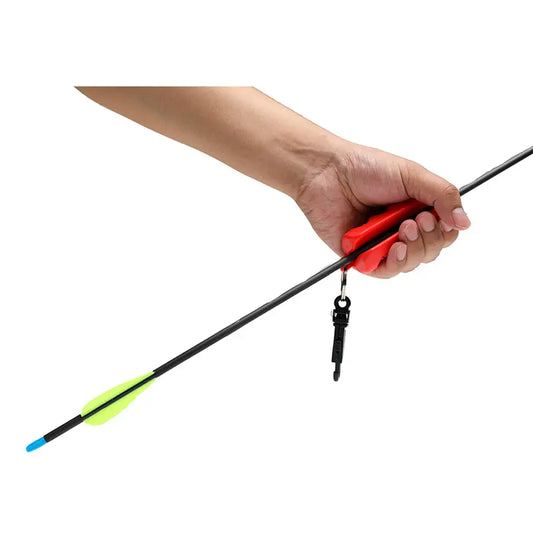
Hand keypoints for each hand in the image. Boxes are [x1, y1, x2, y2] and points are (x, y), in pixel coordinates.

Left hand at [294, 141, 469, 277]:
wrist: (328, 174)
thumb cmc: (365, 168)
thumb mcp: (412, 175)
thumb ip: (443, 195)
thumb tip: (464, 222)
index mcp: (415, 208)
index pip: (444, 231)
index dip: (444, 230)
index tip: (433, 217)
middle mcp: (400, 228)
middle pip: (430, 250)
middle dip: (428, 238)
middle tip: (414, 221)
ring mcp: (382, 243)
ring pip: (411, 262)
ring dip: (412, 249)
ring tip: (401, 230)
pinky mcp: (363, 255)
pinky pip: (386, 271)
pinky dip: (394, 262)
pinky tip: (393, 248)